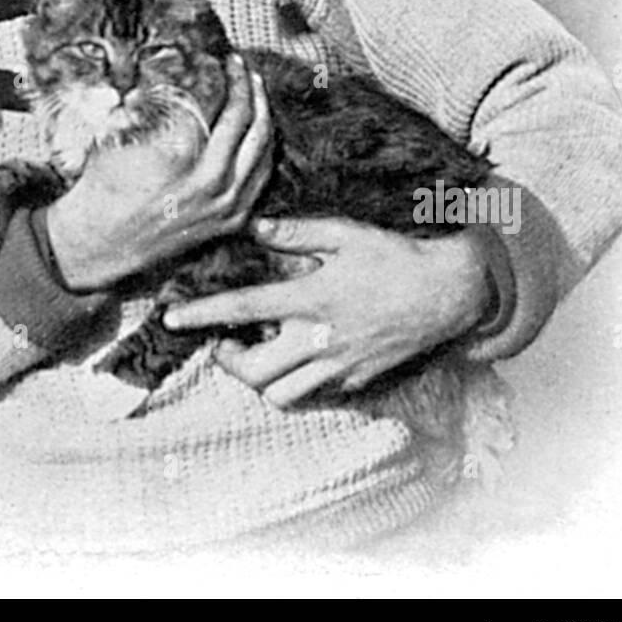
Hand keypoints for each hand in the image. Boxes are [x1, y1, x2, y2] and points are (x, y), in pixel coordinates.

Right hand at [45, 55, 272, 290]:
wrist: (100, 242)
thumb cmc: (103, 185)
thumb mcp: (117, 134)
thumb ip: (143, 102)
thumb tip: (160, 69)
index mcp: (181, 155)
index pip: (220, 104)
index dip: (226, 76)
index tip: (224, 59)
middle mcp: (210, 181)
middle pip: (248, 123)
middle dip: (249, 88)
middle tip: (243, 67)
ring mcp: (224, 205)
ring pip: (263, 151)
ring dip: (263, 115)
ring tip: (256, 91)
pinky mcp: (229, 222)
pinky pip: (261, 180)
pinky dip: (265, 151)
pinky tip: (260, 134)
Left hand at [164, 216, 491, 406]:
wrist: (448, 292)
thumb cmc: (395, 256)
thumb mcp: (345, 233)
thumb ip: (296, 233)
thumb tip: (256, 227)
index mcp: (311, 298)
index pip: (242, 309)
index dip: (202, 315)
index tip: (172, 318)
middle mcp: (321, 340)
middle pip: (255, 372)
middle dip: (229, 361)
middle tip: (224, 341)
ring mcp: (340, 365)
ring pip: (282, 394)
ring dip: (261, 379)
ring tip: (258, 353)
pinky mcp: (358, 380)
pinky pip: (315, 394)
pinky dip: (297, 382)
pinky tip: (298, 357)